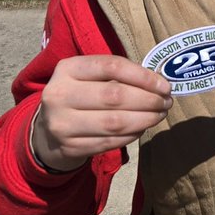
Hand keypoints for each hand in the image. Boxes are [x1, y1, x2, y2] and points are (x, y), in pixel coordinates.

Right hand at [31, 55, 172, 171]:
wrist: (47, 129)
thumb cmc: (80, 95)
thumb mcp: (88, 77)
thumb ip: (118, 75)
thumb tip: (159, 84)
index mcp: (67, 69)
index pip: (111, 66)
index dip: (143, 76)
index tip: (164, 85)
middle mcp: (60, 95)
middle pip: (114, 96)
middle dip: (148, 100)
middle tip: (166, 102)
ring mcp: (62, 124)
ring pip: (114, 123)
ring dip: (145, 119)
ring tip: (159, 115)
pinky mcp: (70, 147)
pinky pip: (110, 142)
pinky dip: (132, 135)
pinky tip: (142, 128)